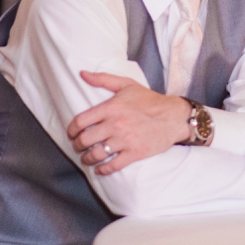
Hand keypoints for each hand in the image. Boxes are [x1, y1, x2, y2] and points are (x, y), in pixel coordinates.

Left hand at [68, 71, 190, 174]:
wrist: (174, 116)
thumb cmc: (150, 100)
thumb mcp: (127, 84)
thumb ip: (103, 79)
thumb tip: (82, 73)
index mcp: (111, 107)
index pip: (80, 121)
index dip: (71, 130)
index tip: (71, 134)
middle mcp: (116, 124)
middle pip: (85, 140)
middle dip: (77, 146)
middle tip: (77, 147)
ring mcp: (125, 140)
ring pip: (96, 155)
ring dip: (87, 159)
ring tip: (86, 159)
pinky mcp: (135, 153)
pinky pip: (113, 166)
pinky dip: (103, 170)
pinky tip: (99, 170)